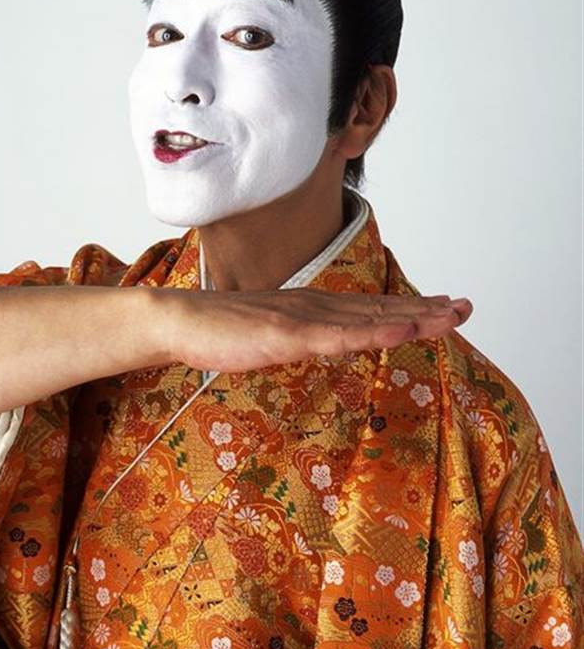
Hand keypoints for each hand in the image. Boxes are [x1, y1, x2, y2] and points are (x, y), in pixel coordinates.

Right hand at [156, 286, 472, 372]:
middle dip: (427, 309)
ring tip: (450, 316)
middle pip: (381, 310)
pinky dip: (373, 333)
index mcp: (313, 309)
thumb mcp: (273, 335)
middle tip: (467, 306)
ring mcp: (303, 319)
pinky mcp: (286, 335)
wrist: (180, 321)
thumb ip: (303, 336)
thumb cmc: (221, 331)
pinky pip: (338, 336)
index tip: (448, 307)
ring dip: (412, 318)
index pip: (372, 309)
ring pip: (369, 320)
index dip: (412, 308)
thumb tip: (327, 342)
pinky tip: (401, 332)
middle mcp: (316, 307)